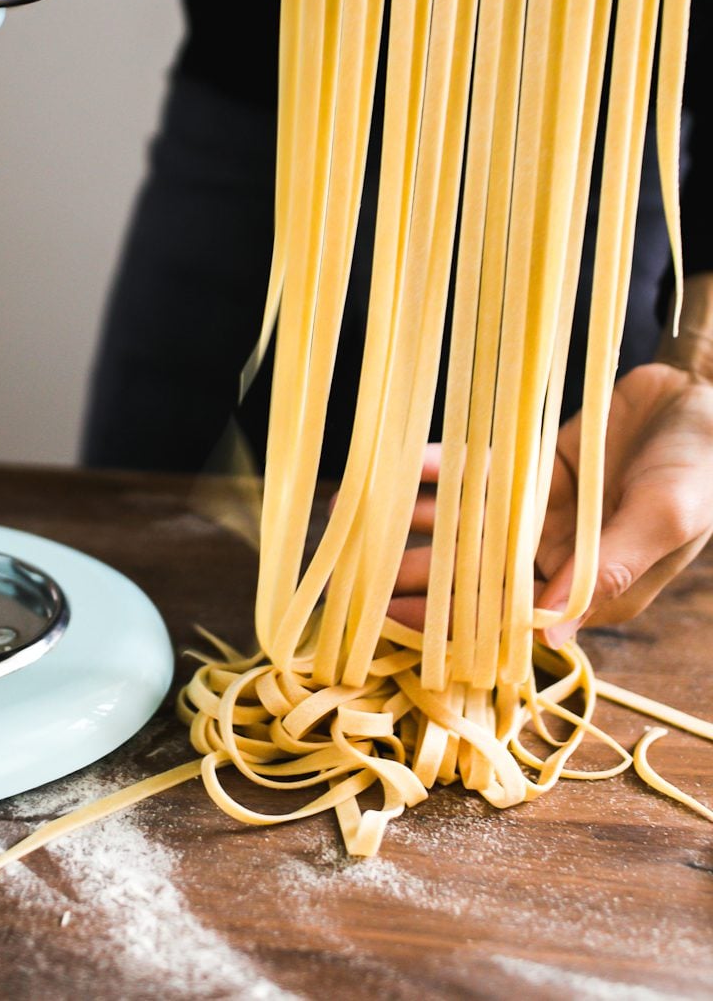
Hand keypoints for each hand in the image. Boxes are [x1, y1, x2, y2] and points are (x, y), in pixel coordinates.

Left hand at [386, 364, 712, 638]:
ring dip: (419, 524)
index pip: (511, 615)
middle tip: (356, 585)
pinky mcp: (533, 467)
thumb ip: (610, 570)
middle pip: (477, 574)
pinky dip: (443, 468)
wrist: (707, 398)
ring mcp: (542, 509)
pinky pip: (481, 471)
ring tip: (358, 525)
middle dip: (419, 579)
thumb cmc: (701, 468)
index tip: (397, 627)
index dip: (455, 624)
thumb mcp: (663, 520)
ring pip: (470, 524)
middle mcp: (558, 554)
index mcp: (591, 584)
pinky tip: (402, 465)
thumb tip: (552, 635)